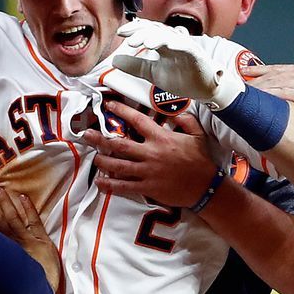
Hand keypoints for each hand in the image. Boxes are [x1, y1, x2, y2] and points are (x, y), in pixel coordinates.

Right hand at [0, 186, 59, 293]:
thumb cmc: (21, 291)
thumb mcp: (1, 285)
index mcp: (2, 253)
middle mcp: (11, 245)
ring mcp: (26, 241)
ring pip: (13, 218)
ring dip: (6, 203)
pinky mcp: (40, 241)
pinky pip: (32, 220)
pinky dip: (27, 208)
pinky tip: (21, 197)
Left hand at [82, 102, 216, 206]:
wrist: (206, 187)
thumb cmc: (201, 160)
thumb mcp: (197, 134)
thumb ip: (185, 120)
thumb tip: (174, 111)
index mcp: (160, 138)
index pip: (137, 120)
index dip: (121, 111)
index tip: (108, 105)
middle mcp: (150, 153)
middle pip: (119, 144)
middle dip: (100, 139)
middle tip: (87, 134)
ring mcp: (147, 172)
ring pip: (118, 166)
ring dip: (102, 162)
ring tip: (94, 158)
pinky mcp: (147, 188)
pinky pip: (124, 186)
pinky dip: (110, 185)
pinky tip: (100, 183)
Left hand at [111, 18, 242, 109]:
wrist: (203, 88)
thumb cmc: (181, 77)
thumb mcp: (152, 73)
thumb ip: (134, 66)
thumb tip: (114, 61)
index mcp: (161, 43)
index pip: (146, 31)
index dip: (134, 29)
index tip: (120, 33)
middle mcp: (172, 41)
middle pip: (156, 30)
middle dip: (142, 33)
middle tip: (129, 40)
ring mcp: (184, 46)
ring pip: (169, 36)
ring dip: (157, 37)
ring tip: (145, 43)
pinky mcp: (196, 54)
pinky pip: (186, 46)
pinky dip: (177, 44)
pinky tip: (168, 46)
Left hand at [244, 63, 293, 128]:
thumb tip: (285, 97)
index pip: (276, 69)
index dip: (257, 71)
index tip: (242, 73)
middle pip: (271, 75)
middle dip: (251, 80)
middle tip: (233, 84)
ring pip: (274, 83)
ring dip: (255, 88)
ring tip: (239, 93)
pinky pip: (284, 95)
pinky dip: (269, 95)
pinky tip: (257, 99)